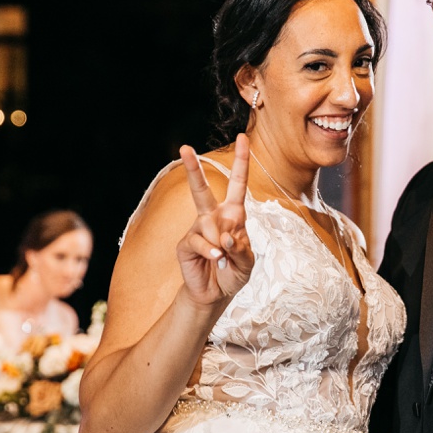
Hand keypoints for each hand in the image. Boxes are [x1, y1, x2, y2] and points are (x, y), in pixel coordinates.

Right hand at [176, 136, 254, 306]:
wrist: (215, 294)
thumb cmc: (234, 272)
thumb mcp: (247, 262)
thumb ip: (241, 248)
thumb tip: (224, 237)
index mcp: (233, 215)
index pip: (238, 184)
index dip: (241, 161)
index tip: (242, 138)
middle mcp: (213, 217)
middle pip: (202, 189)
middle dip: (193, 168)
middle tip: (184, 147)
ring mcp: (197, 229)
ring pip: (207, 223)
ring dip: (220, 242)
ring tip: (222, 257)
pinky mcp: (185, 243)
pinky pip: (199, 241)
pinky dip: (210, 251)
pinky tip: (214, 258)